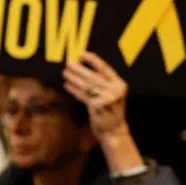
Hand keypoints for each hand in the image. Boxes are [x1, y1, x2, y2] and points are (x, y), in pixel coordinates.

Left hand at [63, 52, 144, 174]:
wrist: (114, 131)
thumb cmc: (110, 111)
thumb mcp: (112, 95)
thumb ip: (103, 83)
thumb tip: (83, 69)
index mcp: (120, 84)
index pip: (105, 69)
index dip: (93, 60)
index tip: (82, 53)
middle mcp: (115, 90)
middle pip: (93, 76)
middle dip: (79, 69)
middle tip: (68, 63)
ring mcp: (106, 98)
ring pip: (86, 85)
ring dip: (74, 78)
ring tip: (65, 73)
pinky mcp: (97, 106)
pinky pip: (82, 95)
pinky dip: (74, 90)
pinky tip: (66, 85)